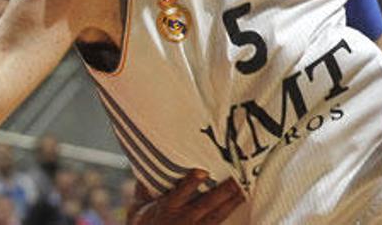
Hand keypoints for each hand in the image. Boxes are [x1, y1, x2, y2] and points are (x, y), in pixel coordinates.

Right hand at [128, 170, 244, 224]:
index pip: (179, 195)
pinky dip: (228, 213)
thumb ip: (144, 187)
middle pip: (204, 206)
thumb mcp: (137, 206)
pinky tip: (239, 202)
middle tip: (236, 180)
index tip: (202, 171)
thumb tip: (147, 163)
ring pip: (215, 216)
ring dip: (230, 203)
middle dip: (221, 193)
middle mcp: (181, 220)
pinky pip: (216, 224)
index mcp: (165, 209)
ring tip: (244, 189)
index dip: (191, 184)